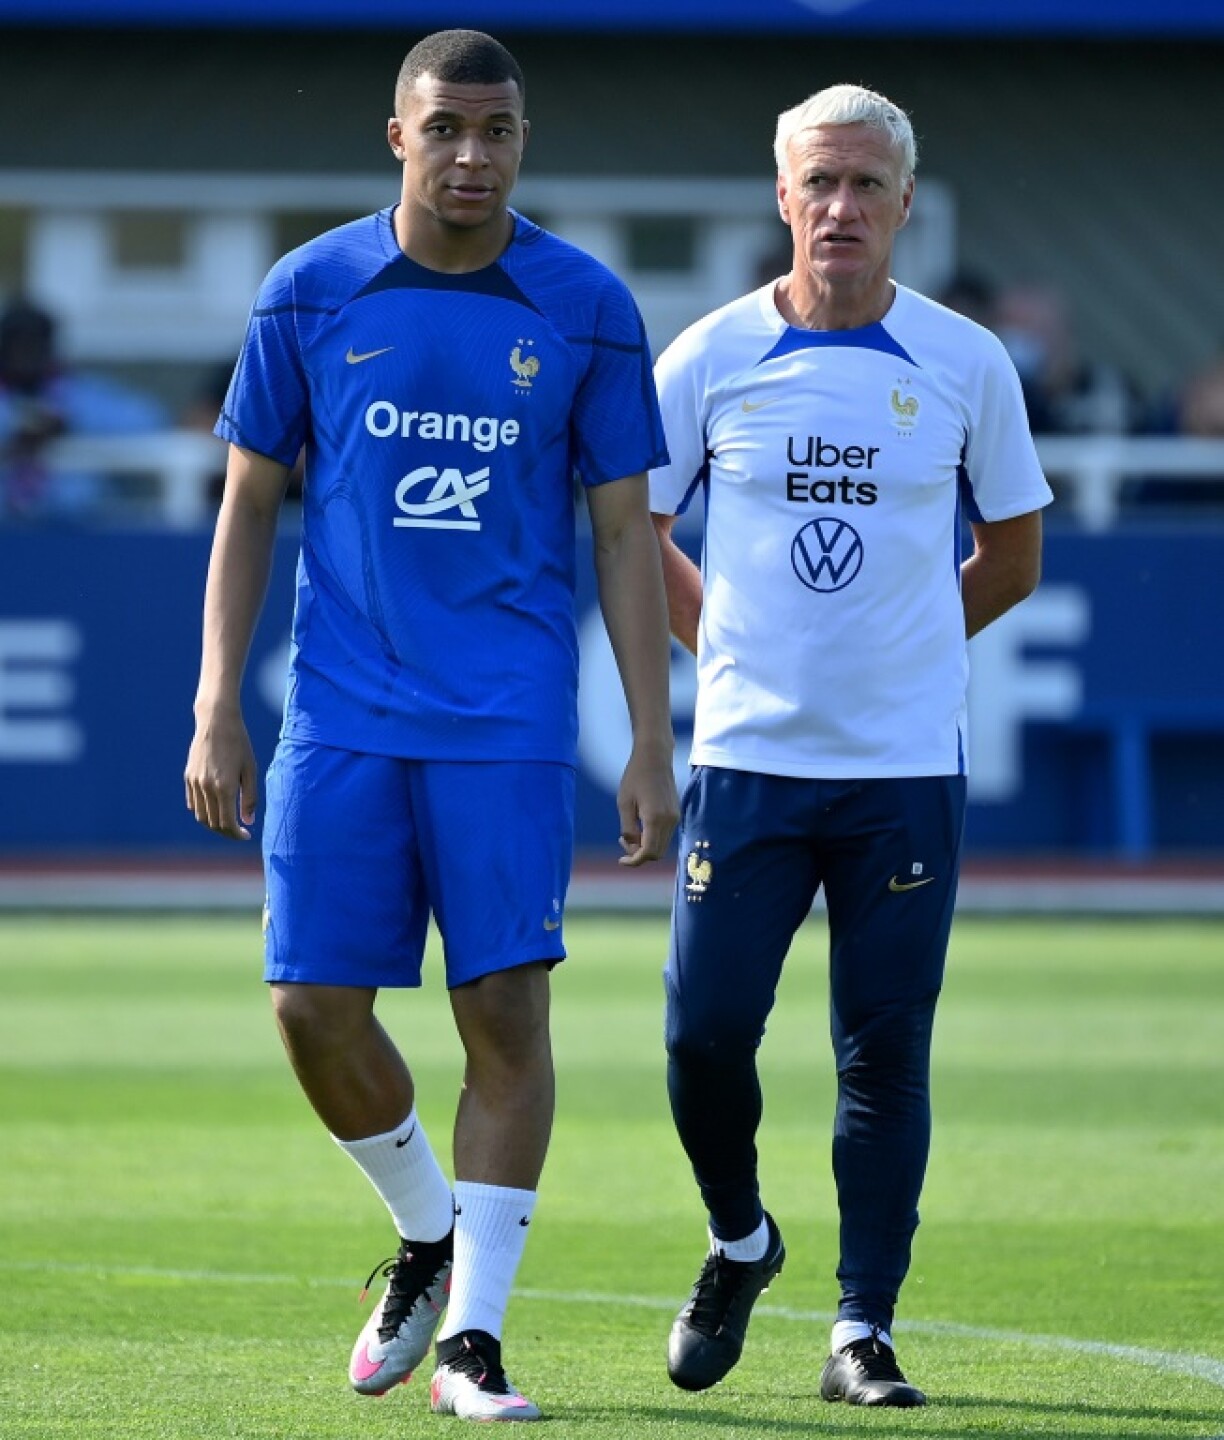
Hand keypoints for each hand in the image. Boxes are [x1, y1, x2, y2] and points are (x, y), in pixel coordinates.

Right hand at [184, 704, 258, 840]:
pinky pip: (193, 803)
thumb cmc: (239, 744)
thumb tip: (248, 822)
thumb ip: (250, 798)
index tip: (246, 836)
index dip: (236, 834)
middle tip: (239, 831)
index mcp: (224, 787)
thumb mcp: (250, 770)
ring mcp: (194, 782)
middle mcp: (206, 787)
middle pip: (213, 823)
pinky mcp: (188, 777)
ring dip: (214, 824)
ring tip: (228, 822)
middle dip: (226, 832)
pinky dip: (203, 811)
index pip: (227, 823)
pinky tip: (216, 809)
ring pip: (201, 816)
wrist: (217, 721)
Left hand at [616, 745, 679, 867]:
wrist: (655, 757)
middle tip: (622, 840)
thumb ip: (628, 828)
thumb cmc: (635, 777)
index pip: (648, 852)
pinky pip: (664, 835)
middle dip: (639, 854)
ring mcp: (675, 818)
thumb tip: (632, 847)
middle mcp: (669, 821)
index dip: (634, 861)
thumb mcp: (624, 803)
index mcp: (655, 819)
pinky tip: (640, 826)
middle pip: (657, 853)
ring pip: (661, 846)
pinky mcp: (676, 814)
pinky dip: (652, 838)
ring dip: (645, 846)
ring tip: (629, 832)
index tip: (621, 860)